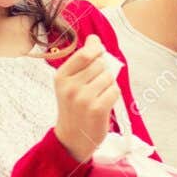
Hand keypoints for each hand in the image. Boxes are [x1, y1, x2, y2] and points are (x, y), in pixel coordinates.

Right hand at [53, 35, 118, 161]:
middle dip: (104, 71)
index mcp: (61, 77)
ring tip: (99, 96)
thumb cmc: (75, 107)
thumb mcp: (70, 83)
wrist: (72, 138)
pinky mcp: (97, 109)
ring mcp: (83, 98)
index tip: (99, 51)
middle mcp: (70, 87)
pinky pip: (115, 90)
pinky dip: (114, 95)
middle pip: (100, 64)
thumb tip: (94, 38)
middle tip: (96, 85)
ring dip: (109, 85)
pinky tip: (104, 104)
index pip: (85, 54)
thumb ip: (82, 62)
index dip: (97, 49)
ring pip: (109, 77)